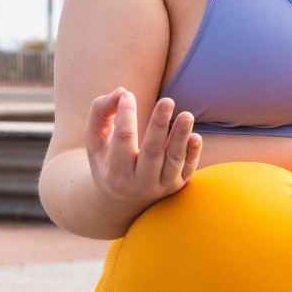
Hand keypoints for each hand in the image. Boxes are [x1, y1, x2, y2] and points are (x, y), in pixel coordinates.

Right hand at [86, 87, 202, 211]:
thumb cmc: (107, 161)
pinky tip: (196, 136)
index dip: (126, 114)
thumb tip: (122, 92)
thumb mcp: (96, 141)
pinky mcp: (179, 184)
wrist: (123, 199)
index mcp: (116, 175)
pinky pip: (189, 168)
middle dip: (159, 125)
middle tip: (167, 100)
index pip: (123, 139)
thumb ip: (100, 113)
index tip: (127, 94)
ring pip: (174, 160)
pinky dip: (194, 152)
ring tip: (187, 115)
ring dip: (181, 136)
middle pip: (152, 152)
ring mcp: (162, 186)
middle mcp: (140, 185)